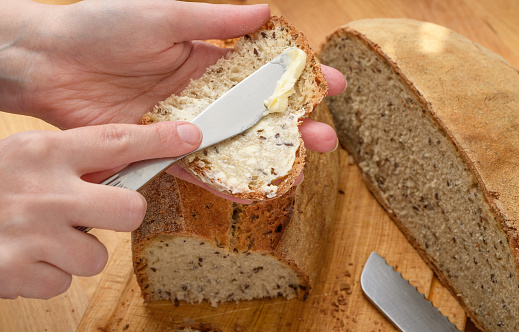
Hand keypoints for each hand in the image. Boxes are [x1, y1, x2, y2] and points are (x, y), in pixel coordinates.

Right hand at [0, 121, 201, 298]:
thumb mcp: (24, 156)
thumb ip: (71, 161)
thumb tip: (125, 164)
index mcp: (43, 153)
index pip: (116, 142)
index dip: (158, 139)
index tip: (190, 136)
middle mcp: (42, 192)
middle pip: (129, 211)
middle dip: (121, 216)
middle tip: (97, 213)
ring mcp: (30, 235)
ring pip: (97, 257)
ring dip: (77, 252)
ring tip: (45, 238)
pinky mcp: (15, 272)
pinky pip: (63, 283)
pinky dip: (49, 274)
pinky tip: (26, 257)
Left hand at [1, 0, 344, 200]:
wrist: (52, 63)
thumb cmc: (103, 27)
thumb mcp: (165, 15)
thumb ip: (215, 20)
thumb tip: (265, 12)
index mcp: (207, 59)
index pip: (264, 71)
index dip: (298, 77)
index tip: (331, 82)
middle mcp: (202, 95)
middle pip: (258, 115)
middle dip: (295, 124)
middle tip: (327, 135)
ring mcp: (185, 124)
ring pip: (235, 144)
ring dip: (269, 156)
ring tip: (303, 165)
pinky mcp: (162, 149)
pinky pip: (199, 168)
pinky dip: (226, 178)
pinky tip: (256, 187)